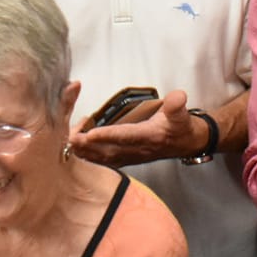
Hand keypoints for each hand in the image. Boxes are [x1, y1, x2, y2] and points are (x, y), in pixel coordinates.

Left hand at [70, 90, 200, 166]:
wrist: (187, 143)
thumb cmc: (181, 126)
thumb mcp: (182, 113)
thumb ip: (177, 106)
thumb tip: (178, 97)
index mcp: (149, 137)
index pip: (125, 136)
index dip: (108, 136)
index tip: (90, 133)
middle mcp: (137, 150)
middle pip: (108, 150)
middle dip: (87, 146)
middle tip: (68, 138)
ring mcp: (131, 156)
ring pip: (104, 157)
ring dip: (86, 152)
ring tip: (69, 142)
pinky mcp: (127, 158)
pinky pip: (105, 160)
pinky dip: (91, 156)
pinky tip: (79, 150)